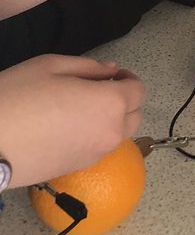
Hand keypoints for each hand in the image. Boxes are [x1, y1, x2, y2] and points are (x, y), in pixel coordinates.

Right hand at [0, 55, 144, 186]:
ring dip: (112, 120)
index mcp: (110, 103)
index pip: (138, 90)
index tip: (111, 75)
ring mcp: (97, 154)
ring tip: (81, 109)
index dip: (128, 78)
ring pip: (119, 134)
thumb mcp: (50, 66)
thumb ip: (88, 67)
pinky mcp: (80, 168)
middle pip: (135, 115)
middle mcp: (111, 132)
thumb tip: (111, 71)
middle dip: (124, 100)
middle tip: (98, 90)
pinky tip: (68, 128)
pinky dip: (96, 136)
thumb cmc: (17, 97)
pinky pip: (100, 148)